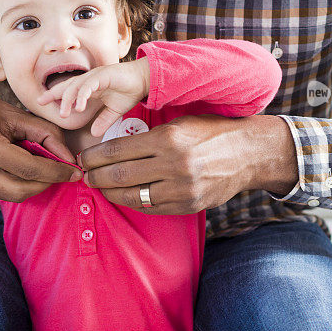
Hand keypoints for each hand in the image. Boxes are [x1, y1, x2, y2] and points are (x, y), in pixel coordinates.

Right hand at [0, 64, 81, 201]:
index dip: (56, 172)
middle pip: (21, 190)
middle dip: (47, 183)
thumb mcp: (12, 114)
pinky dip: (17, 183)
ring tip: (44, 168)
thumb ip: (45, 134)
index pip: (29, 168)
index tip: (74, 171)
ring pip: (11, 195)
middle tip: (62, 172)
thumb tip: (68, 157)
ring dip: (33, 185)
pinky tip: (24, 169)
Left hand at [36, 58, 149, 136]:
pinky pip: (89, 85)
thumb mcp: (114, 111)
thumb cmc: (129, 91)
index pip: (67, 90)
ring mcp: (96, 77)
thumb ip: (103, 121)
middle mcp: (89, 80)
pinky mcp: (104, 75)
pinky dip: (83, 95)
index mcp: (89, 87)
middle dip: (53, 94)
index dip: (54, 95)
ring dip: (68, 99)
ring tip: (64, 113)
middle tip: (41, 103)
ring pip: (75, 86)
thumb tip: (95, 133)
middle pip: (66, 85)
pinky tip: (79, 106)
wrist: (144, 80)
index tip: (41, 102)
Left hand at [77, 113, 272, 213]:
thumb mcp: (179, 124)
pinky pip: (150, 207)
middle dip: (96, 176)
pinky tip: (123, 195)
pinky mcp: (188, 205)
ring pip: (132, 196)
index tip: (84, 157)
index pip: (118, 150)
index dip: (95, 156)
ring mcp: (181, 189)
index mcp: (168, 139)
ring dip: (110, 192)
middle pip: (120, 175)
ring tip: (99, 187)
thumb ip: (149, 136)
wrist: (247, 153)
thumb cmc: (209, 132)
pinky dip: (132, 201)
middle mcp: (174, 165)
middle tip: (85, 174)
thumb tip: (112, 148)